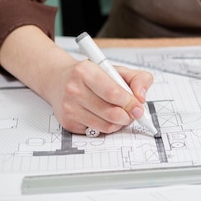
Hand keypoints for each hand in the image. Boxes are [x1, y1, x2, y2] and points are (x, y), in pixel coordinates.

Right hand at [0, 25, 154, 134]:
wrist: (59, 80)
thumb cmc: (91, 75)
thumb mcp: (115, 69)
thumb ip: (137, 78)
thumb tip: (141, 97)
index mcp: (85, 71)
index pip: (113, 93)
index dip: (130, 103)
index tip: (139, 107)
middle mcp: (74, 89)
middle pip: (112, 113)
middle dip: (128, 116)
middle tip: (132, 113)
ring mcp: (69, 108)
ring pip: (106, 126)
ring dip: (119, 123)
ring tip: (119, 113)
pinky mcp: (68, 122)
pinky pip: (97, 131)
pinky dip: (107, 127)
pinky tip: (104, 117)